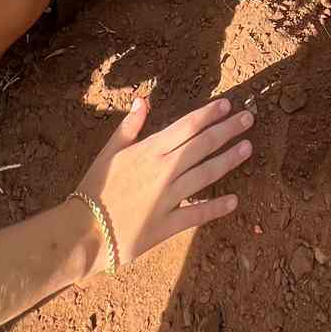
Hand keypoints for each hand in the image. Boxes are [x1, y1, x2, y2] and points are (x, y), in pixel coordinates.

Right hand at [74, 95, 252, 276]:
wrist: (82, 231)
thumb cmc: (95, 188)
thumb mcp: (109, 152)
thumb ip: (129, 126)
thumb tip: (143, 100)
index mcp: (149, 150)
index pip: (187, 126)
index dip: (209, 114)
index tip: (227, 105)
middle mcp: (164, 171)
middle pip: (203, 145)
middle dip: (228, 130)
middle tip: (249, 118)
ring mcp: (168, 198)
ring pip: (206, 175)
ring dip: (229, 160)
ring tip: (248, 148)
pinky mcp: (168, 225)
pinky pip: (197, 215)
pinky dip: (216, 207)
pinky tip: (234, 201)